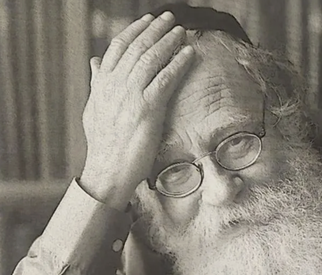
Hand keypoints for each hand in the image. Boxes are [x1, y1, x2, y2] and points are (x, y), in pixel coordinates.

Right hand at [80, 11, 194, 209]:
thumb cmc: (103, 144)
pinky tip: (188, 54)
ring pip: (152, 59)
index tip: (148, 20)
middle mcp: (115, 84)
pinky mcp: (147, 109)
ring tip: (182, 31)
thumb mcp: (94, 109)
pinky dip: (178, 64)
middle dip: (155, 29)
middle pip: (138, 47)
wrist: (107, 170)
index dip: (135, 30)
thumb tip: (95, 61)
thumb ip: (97, 83)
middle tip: (170, 18)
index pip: (119, 47)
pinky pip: (165, 80)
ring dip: (169, 42)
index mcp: (103, 83)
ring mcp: (131, 96)